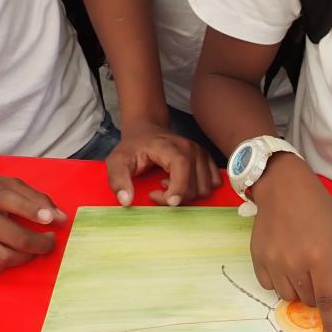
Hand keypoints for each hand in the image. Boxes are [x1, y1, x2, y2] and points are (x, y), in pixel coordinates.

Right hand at [0, 168, 64, 277]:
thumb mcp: (1, 182)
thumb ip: (33, 197)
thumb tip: (61, 218)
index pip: (12, 200)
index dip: (35, 212)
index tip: (53, 221)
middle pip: (13, 239)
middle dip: (39, 245)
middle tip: (48, 242)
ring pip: (0, 258)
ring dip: (22, 259)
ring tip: (29, 251)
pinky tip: (6, 259)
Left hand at [105, 120, 220, 206]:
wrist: (146, 130)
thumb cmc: (134, 146)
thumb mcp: (117, 161)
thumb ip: (118, 180)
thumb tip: (126, 200)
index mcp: (170, 147)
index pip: (182, 168)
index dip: (178, 188)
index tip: (164, 201)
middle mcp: (191, 149)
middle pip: (194, 186)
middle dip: (176, 196)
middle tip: (157, 190)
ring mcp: (201, 154)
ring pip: (205, 188)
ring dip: (187, 194)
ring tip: (169, 185)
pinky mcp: (207, 160)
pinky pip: (213, 183)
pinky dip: (199, 189)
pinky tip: (182, 183)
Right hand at [249, 153, 331, 331]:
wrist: (283, 186)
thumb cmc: (319, 207)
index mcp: (320, 258)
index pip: (327, 301)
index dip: (331, 323)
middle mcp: (295, 264)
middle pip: (308, 301)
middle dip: (318, 296)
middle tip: (322, 274)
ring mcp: (274, 262)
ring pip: (289, 296)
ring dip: (300, 291)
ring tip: (304, 268)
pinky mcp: (258, 259)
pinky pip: (270, 286)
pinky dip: (281, 283)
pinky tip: (287, 265)